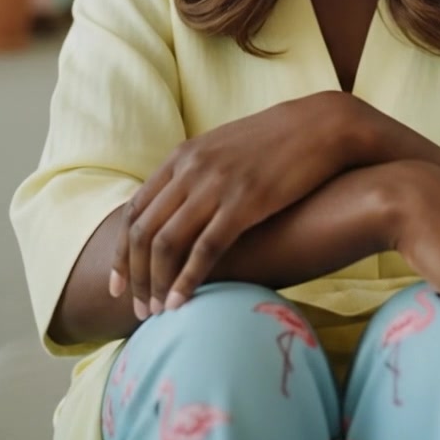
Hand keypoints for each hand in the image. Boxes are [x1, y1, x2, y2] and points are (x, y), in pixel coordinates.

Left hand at [109, 90, 351, 317]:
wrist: (320, 125)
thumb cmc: (276, 142)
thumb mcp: (224, 148)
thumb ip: (196, 173)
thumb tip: (177, 208)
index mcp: (183, 156)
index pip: (135, 210)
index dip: (122, 252)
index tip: (119, 284)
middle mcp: (191, 169)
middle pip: (143, 231)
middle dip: (135, 277)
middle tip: (137, 309)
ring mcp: (216, 185)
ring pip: (166, 243)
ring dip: (156, 284)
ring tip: (156, 313)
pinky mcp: (244, 202)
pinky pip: (205, 249)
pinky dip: (187, 281)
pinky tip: (181, 304)